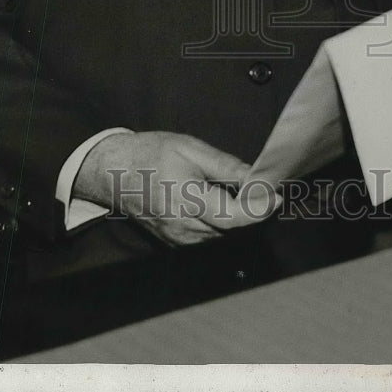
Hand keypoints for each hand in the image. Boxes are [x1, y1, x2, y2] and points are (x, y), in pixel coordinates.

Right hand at [72, 131, 280, 245]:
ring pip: (222, 235)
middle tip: (263, 190)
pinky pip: (208, 238)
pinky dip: (220, 224)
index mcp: (186, 199)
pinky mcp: (175, 243)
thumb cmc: (151, 154)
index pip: (234, 217)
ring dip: (236, 219)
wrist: (115, 173)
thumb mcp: (190, 148)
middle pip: (232, 229)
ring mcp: (178, 239)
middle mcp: (182, 227)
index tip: (276, 196)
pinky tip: (219, 204)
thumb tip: (256, 177)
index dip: (259, 209)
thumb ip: (226, 166)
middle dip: (251, 212)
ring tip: (239, 194)